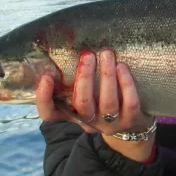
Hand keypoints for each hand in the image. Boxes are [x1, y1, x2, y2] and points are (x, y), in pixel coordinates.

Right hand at [36, 50, 154, 161]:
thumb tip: (67, 50)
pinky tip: (122, 66)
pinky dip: (126, 83)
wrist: (131, 125)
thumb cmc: (102, 101)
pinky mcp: (131, 121)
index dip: (44, 98)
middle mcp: (89, 121)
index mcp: (72, 114)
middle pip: (82, 103)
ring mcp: (111, 124)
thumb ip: (74, 80)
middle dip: (85, 77)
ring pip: (108, 102)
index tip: (46, 77)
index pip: (49, 114)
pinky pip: (130, 103)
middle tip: (87, 55)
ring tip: (107, 54)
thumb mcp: (84, 94)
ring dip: (107, 75)